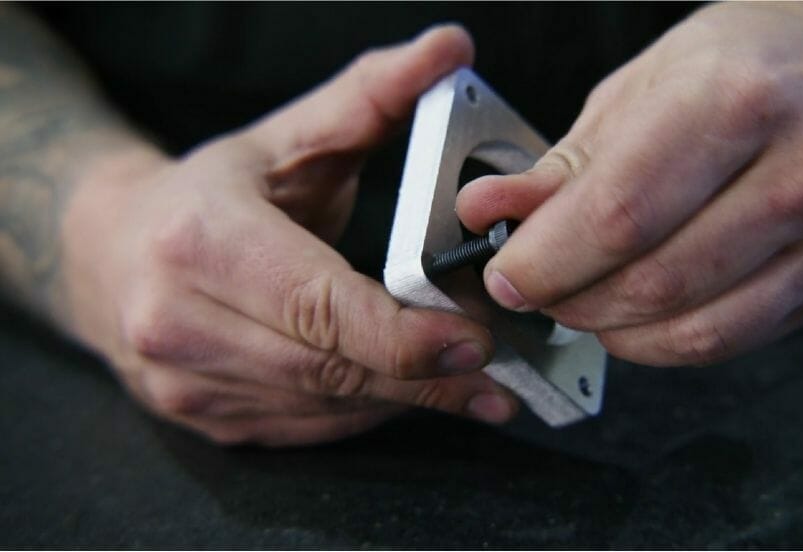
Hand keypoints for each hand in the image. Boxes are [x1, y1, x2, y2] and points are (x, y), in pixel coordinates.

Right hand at [61, 26, 516, 445]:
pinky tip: (401, 390)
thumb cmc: (207, 194)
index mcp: (202, 241)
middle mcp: (179, 320)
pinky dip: (364, 412)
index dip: (405, 334)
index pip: (319, 305)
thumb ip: (373, 95)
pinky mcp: (204, 418)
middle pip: (331, 368)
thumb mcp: (287, 136)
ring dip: (404, 398)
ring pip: (325, 407)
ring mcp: (185, 381)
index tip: (476, 339)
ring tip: (465, 380)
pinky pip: (306, 430)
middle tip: (494, 369)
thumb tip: (450, 49)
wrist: (109, 252)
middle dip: (424, 375)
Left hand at [457, 4, 802, 365]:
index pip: (619, 213)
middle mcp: (797, 172)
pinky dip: (659, 342)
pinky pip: (726, 341)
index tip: (505, 273)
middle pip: (653, 280)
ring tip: (579, 299)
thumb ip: (564, 162)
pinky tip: (633, 316)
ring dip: (610, 328)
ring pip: (689, 327)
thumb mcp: (642, 87)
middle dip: (570, 300)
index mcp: (737, 102)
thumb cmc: (748, 65)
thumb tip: (491, 210)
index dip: (546, 260)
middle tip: (535, 288)